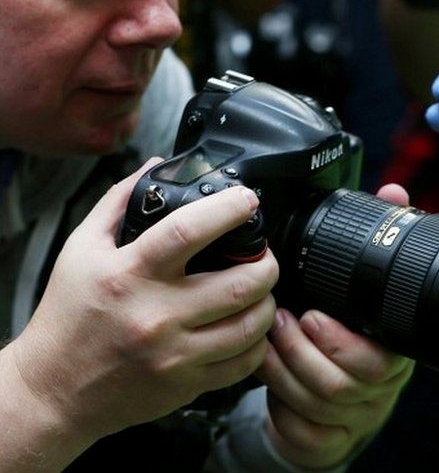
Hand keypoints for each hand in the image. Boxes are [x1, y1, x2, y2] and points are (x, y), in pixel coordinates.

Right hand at [3, 159, 277, 446]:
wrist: (51, 391)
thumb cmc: (68, 318)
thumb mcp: (82, 251)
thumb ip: (119, 202)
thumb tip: (155, 165)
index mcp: (129, 274)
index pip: (188, 231)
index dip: (228, 209)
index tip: (246, 200)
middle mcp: (155, 314)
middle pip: (240, 283)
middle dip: (267, 263)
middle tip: (265, 256)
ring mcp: (174, 354)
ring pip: (251, 325)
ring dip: (268, 302)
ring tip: (261, 290)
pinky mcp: (186, 384)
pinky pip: (243, 363)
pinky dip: (258, 342)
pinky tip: (249, 328)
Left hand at [257, 183, 414, 467]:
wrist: (336, 391)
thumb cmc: (346, 333)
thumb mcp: (360, 286)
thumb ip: (375, 239)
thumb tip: (393, 193)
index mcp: (392, 348)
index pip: (383, 355)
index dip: (344, 340)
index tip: (312, 314)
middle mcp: (378, 387)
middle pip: (349, 382)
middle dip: (305, 351)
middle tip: (279, 321)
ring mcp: (353, 417)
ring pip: (321, 404)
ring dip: (285, 370)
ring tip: (264, 339)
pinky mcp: (325, 439)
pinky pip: (306, 433)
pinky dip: (279, 405)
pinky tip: (263, 373)